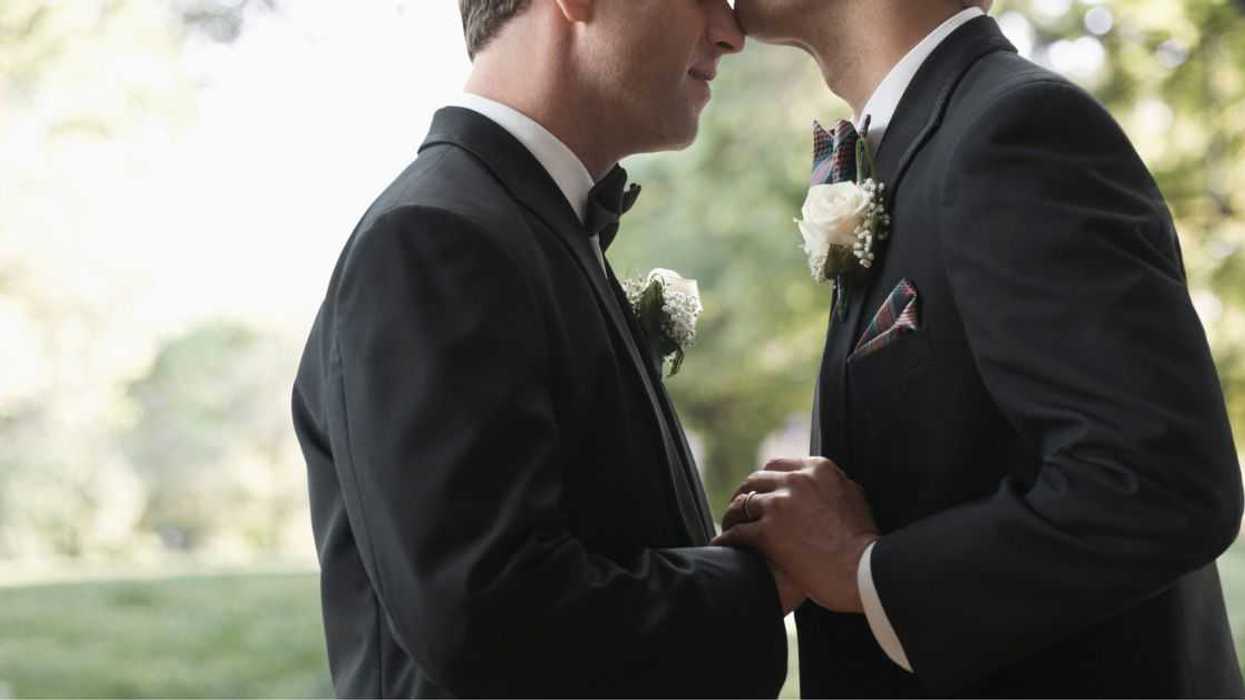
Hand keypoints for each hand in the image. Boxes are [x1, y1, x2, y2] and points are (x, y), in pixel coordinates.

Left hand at [712, 457, 879, 613]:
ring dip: (733, 516)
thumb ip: (834, 484)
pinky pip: (736, 532)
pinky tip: (722, 546)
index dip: (765, 482)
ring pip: (742, 503)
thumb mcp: (855, 499)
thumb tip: (826, 479)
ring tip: (729, 527)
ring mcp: (780, 504)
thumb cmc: (864, 543)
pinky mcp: (768, 531)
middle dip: (744, 494)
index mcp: (818, 469)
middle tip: (739, 510)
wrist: (865, 573)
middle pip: (756, 480)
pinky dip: (727, 539)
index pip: (778, 466)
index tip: (760, 493)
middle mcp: (797, 480)